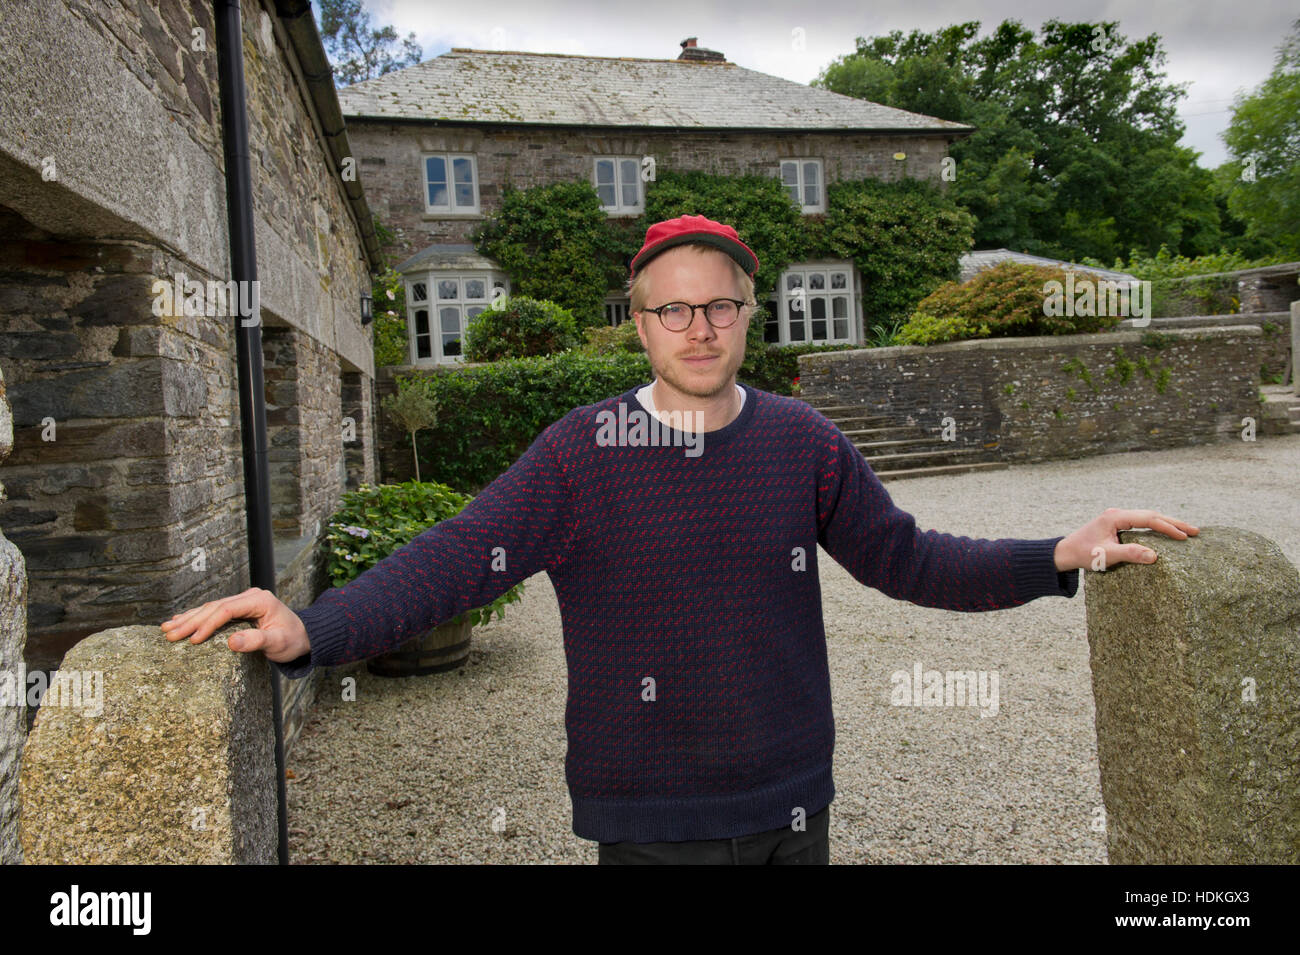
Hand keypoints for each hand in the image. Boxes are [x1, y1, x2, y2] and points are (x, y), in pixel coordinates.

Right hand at [160, 587, 310, 663]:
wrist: (303, 636)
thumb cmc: (293, 640)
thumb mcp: (278, 643)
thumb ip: (256, 641)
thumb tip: (231, 642)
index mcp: (259, 601)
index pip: (226, 610)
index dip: (208, 624)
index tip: (192, 640)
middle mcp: (249, 597)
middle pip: (214, 607)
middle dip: (191, 621)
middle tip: (169, 634)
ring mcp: (243, 601)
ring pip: (210, 608)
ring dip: (188, 618)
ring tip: (166, 628)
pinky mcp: (239, 609)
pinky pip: (214, 612)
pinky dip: (196, 617)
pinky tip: (179, 620)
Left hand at [1054, 508, 1198, 571]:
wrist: (1064, 553)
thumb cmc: (1082, 554)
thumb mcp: (1105, 556)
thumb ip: (1129, 554)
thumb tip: (1154, 556)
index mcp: (1115, 517)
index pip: (1148, 519)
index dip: (1168, 527)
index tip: (1184, 537)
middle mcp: (1118, 514)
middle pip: (1152, 515)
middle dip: (1174, 523)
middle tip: (1196, 531)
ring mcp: (1117, 518)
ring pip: (1148, 518)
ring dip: (1167, 524)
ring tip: (1187, 532)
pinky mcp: (1117, 525)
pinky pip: (1142, 524)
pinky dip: (1157, 527)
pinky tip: (1168, 533)